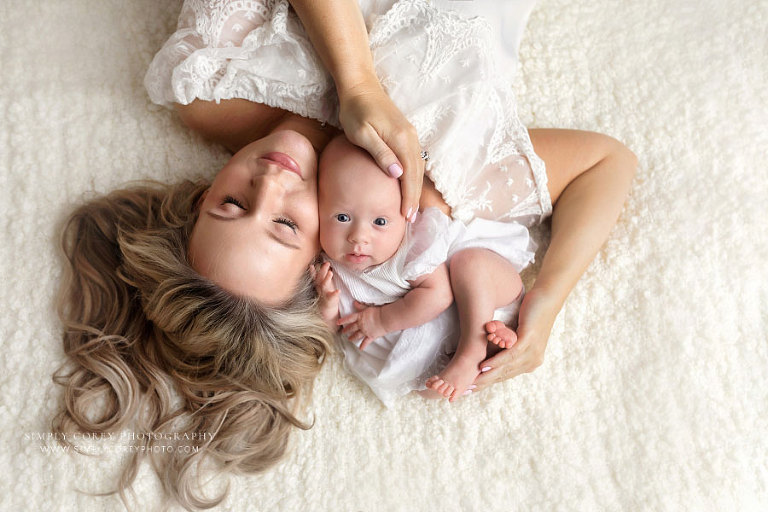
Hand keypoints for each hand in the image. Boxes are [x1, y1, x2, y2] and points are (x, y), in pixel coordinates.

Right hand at [310, 261, 339, 329]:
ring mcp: (325, 296)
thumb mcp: (323, 288)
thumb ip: (321, 277)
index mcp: (320, 287)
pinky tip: (338, 291)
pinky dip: (334, 294)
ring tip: (330, 273)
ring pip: (324, 286)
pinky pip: (332, 297)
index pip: (316, 277)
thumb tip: (319, 266)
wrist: (327, 316)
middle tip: (326, 263)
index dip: (313, 271)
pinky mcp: (330, 302)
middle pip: (320, 279)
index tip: (312, 265)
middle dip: (322, 271)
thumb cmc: (327, 300)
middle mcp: (321, 290)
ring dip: (327, 279)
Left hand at [338, 80, 422, 220]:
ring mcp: (410, 136)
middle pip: (417, 174)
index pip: (409, 175)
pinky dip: (413, 177)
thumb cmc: (355, 110)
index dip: (409, 197)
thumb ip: (380, 153)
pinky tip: (408, 186)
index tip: (406, 215)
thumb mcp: (362, 133)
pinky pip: (414, 160)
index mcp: (401, 139)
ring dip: (415, 189)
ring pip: (418, 168)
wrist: (360, 87)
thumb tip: (398, 174)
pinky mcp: (405, 134)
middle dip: (415, 197)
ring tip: (411, 208)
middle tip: (411, 219)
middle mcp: (411, 138)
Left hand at [338, 300, 386, 349]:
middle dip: (346, 330)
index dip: (343, 320)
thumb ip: (360, 306)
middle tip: (342, 332)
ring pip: (357, 335)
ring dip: (352, 337)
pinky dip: (363, 346)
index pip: (349, 319)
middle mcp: (361, 325)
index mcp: (360, 317)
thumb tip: (354, 303)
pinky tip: (360, 349)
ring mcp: (365, 331)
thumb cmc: (378, 311)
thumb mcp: (368, 307)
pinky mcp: (371, 336)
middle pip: (352, 328)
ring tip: (349, 339)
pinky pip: (366, 342)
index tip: (337, 322)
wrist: (385, 318)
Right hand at [472, 288, 561, 389]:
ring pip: (507, 367)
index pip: (505, 375)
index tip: (472, 388)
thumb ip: (508, 346)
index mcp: (530, 361)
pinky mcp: (530, 340)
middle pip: (504, 375)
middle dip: (485, 382)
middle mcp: (533, 360)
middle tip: (466, 389)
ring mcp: (533, 351)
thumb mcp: (519, 335)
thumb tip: (490, 353)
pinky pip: (511, 354)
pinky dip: (497, 361)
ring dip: (488, 375)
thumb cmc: (530, 314)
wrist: (546, 299)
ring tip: (473, 381)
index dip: (488, 382)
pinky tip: (484, 366)